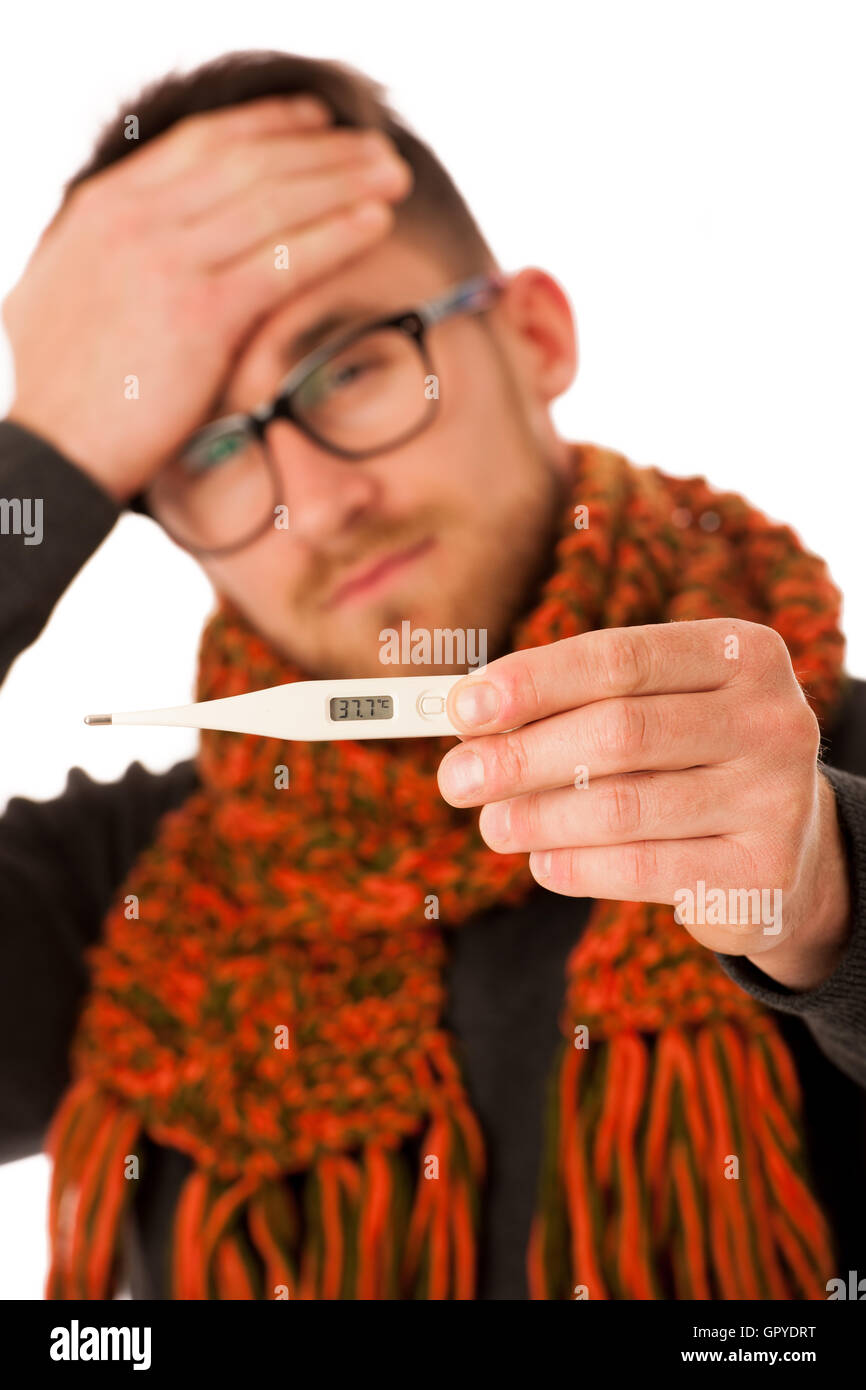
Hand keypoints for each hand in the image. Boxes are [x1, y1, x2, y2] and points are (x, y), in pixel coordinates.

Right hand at [2, 95, 410, 501]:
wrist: (46, 447)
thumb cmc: (61, 391)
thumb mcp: (75, 296)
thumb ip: (120, 260)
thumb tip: (156, 251)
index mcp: (106, 208)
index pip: (201, 144)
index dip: (268, 126)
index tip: (316, 121)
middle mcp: (135, 220)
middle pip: (249, 162)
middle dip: (322, 150)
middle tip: (379, 148)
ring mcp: (165, 263)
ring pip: (274, 203)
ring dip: (343, 182)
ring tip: (395, 175)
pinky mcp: (197, 314)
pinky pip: (283, 262)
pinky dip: (336, 236)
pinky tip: (377, 225)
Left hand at [437, 618, 850, 990]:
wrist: (787, 852)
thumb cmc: (691, 762)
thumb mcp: (651, 712)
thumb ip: (575, 704)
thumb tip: (470, 718)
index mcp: (740, 654)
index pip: (619, 658)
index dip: (533, 682)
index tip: (463, 708)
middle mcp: (771, 718)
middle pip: (618, 732)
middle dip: (521, 756)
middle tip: (457, 779)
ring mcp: (776, 798)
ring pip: (622, 805)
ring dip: (537, 817)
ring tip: (494, 825)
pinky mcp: (761, 875)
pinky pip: (641, 869)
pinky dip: (575, 866)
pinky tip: (542, 862)